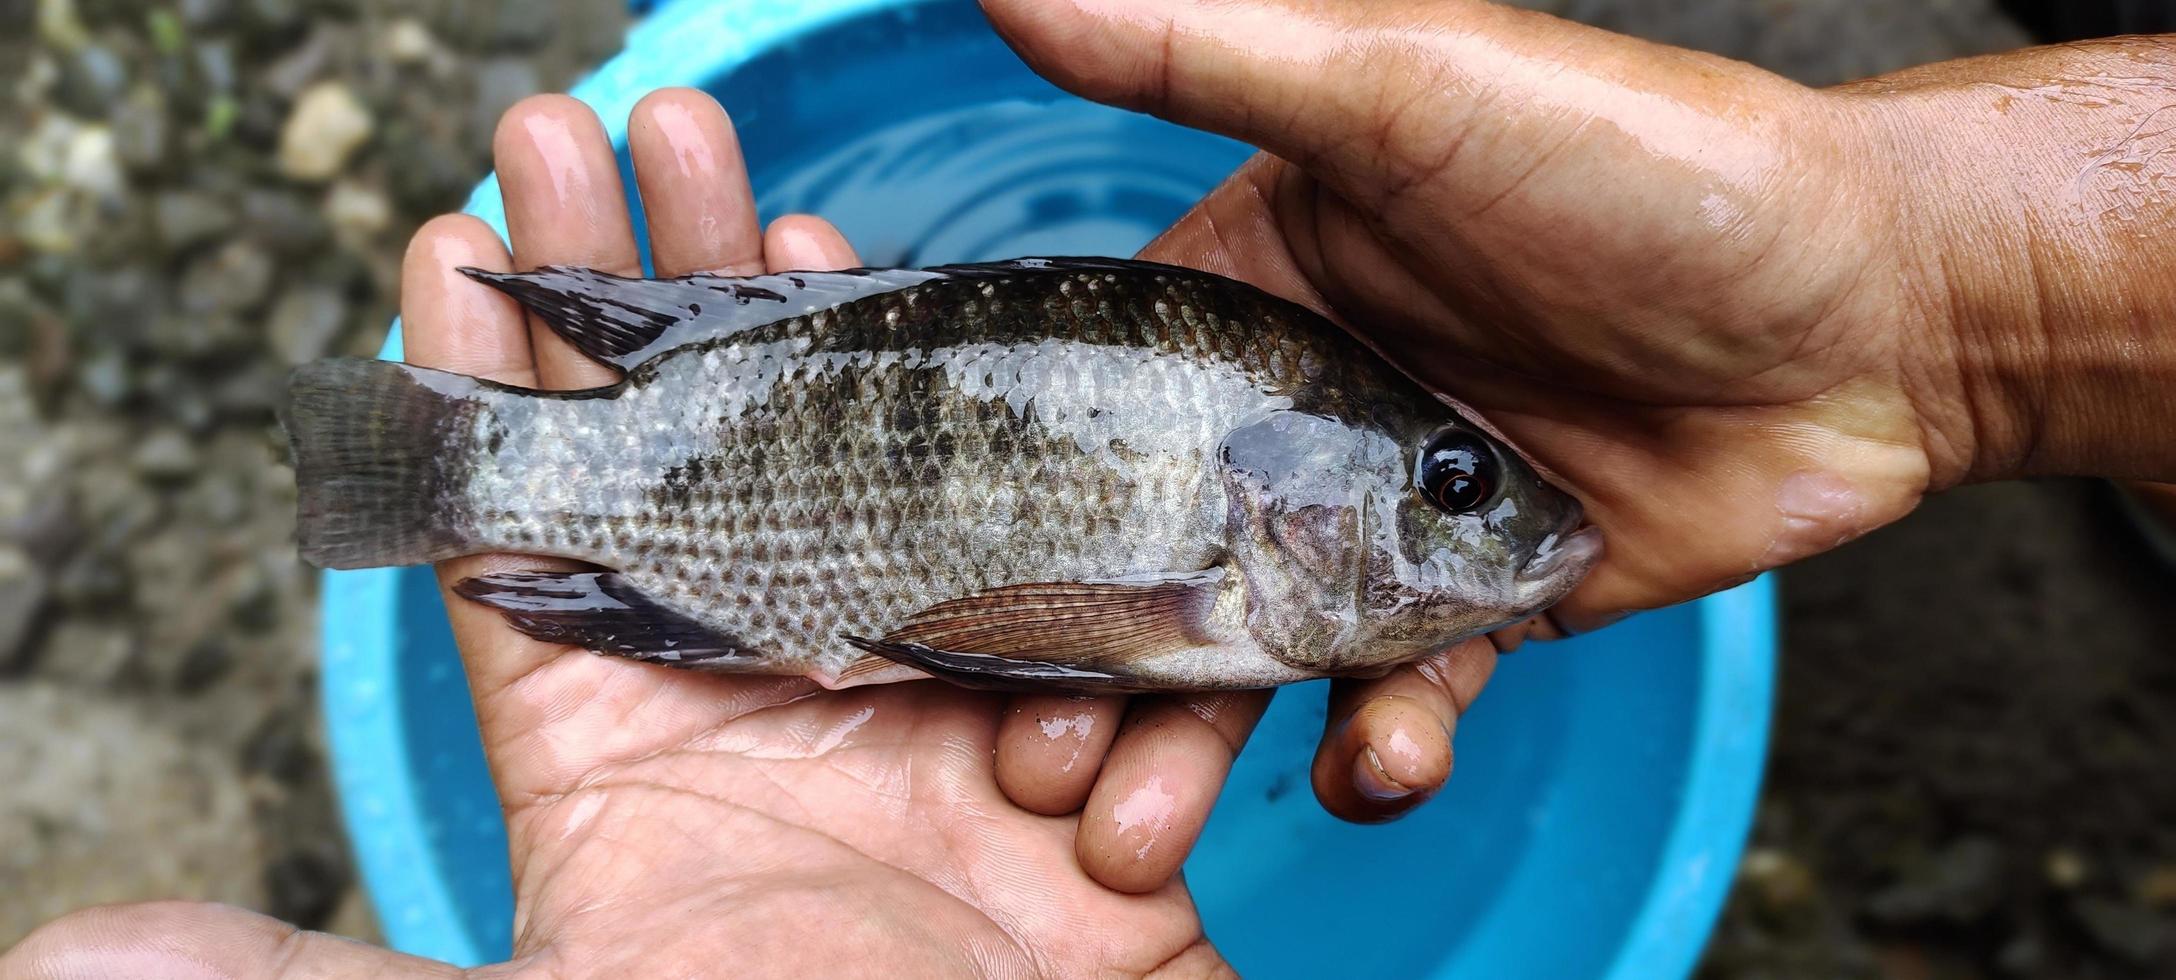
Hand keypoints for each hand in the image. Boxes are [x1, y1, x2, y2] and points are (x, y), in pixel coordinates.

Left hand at [1, 92, 1231, 978]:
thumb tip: (65, 959)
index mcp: (634, 771)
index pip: (534, 547)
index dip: (488, 394)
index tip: (454, 237)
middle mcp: (780, 713)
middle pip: (709, 463)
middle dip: (665, 290)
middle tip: (624, 127)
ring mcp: (937, 713)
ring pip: (883, 481)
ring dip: (844, 339)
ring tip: (794, 215)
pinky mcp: (1075, 735)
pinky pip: (1077, 599)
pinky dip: (1050, 515)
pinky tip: (987, 399)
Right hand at [977, 0, 2175, 863]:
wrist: (1882, 297)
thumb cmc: (1643, 163)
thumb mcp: (1408, 86)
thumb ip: (1207, 53)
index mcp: (1256, 295)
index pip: (1090, 417)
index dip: (1007, 515)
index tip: (932, 607)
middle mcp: (1309, 414)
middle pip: (1161, 566)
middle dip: (1091, 674)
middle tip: (1033, 768)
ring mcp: (1397, 520)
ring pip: (1262, 653)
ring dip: (1200, 744)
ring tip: (1144, 822)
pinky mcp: (1494, 603)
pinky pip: (1408, 696)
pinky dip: (1385, 746)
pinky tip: (1378, 765)